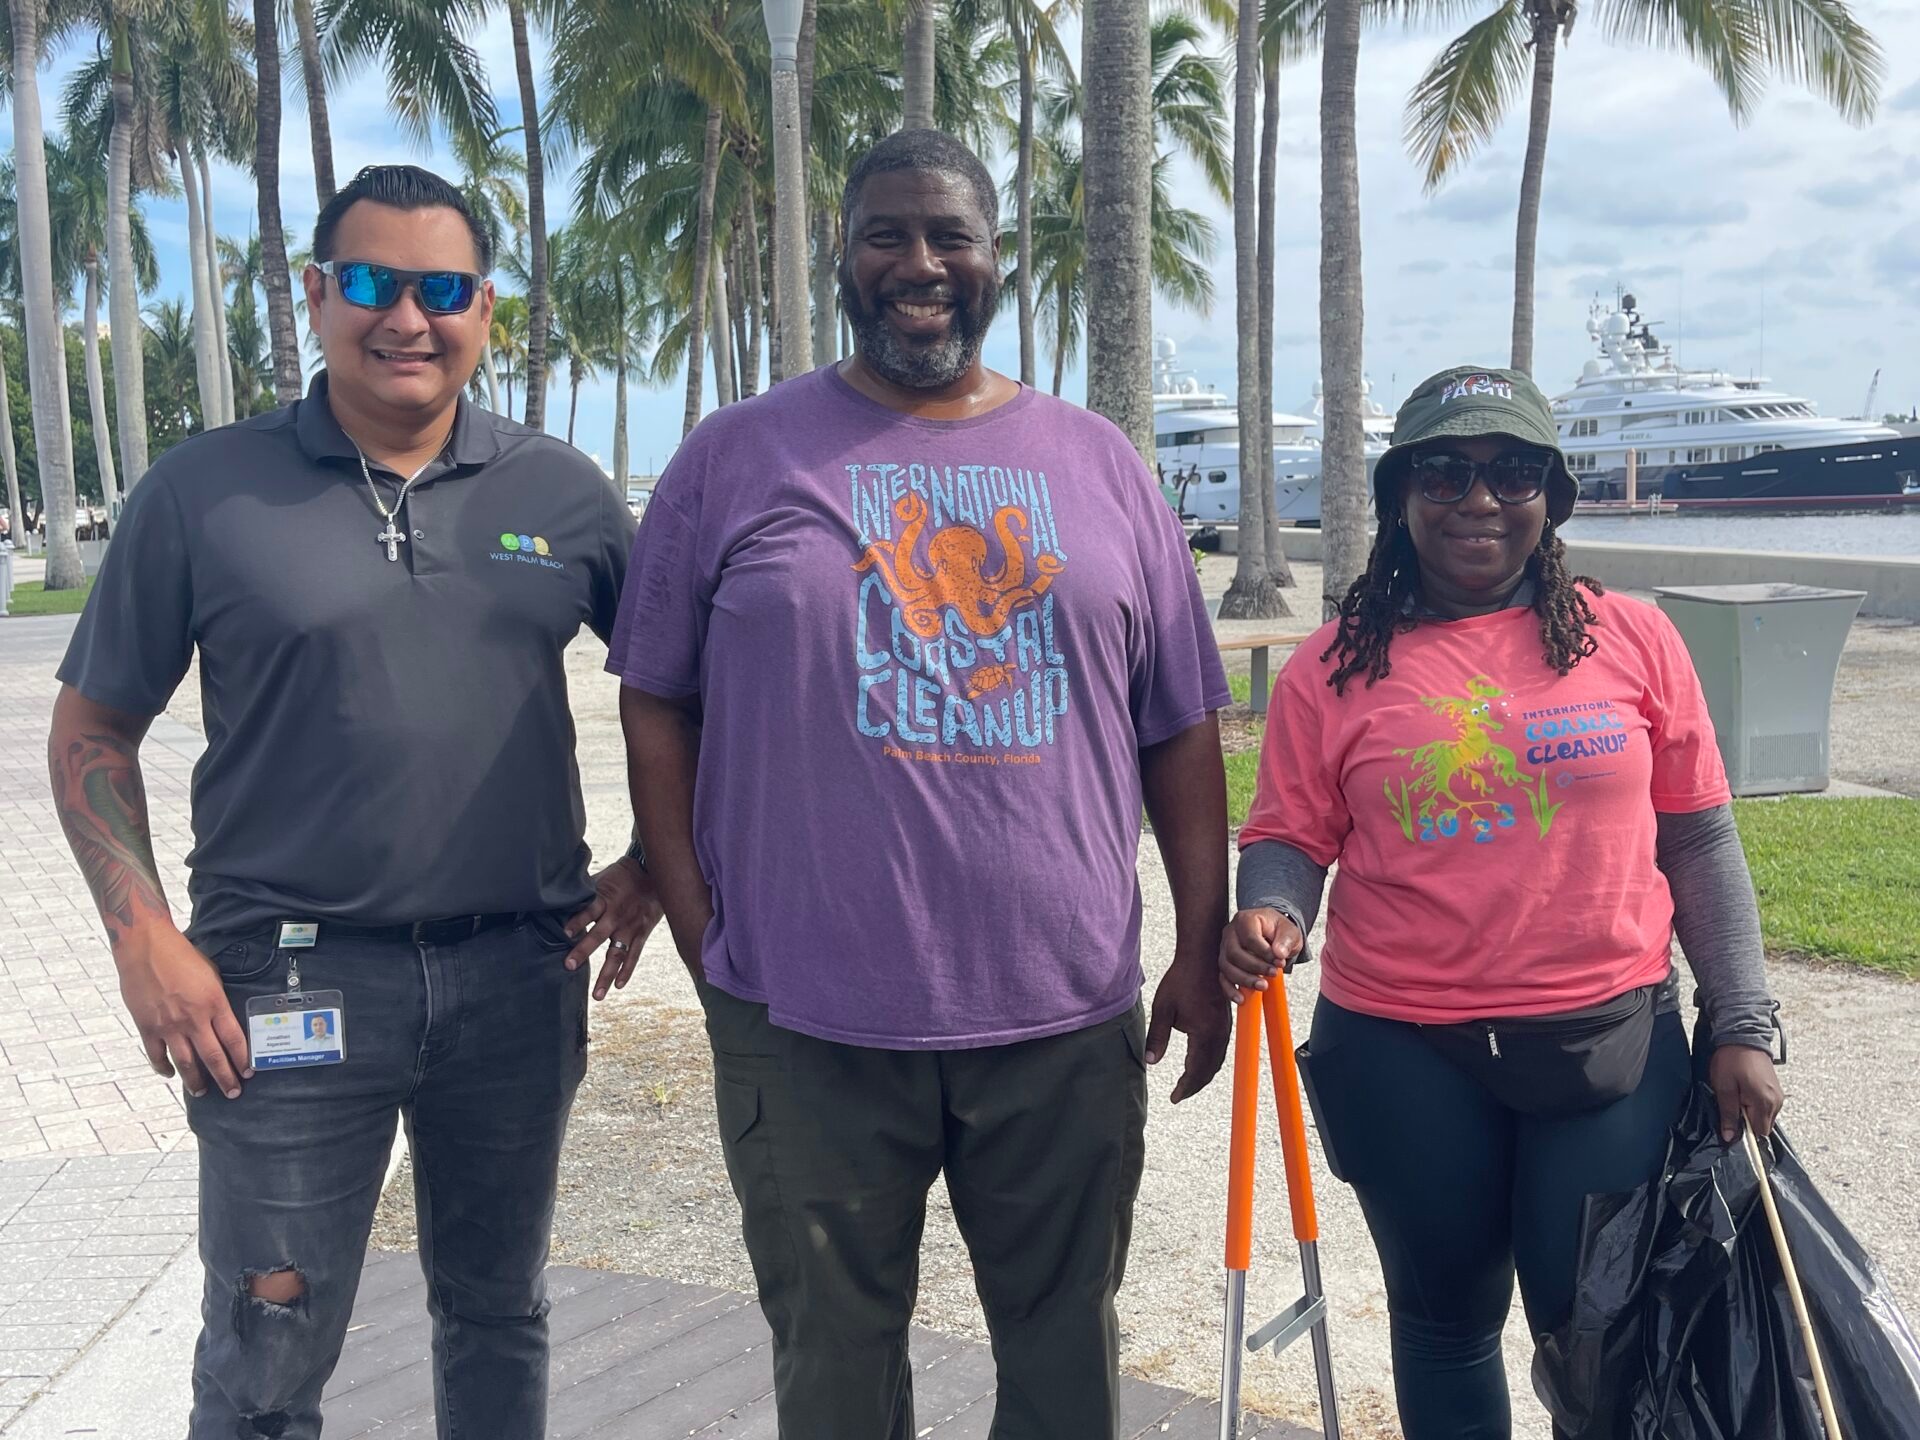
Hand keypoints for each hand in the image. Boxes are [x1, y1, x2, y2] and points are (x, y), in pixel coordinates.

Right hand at [113, 926, 252, 1098]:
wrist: (145, 947)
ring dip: (196, 1080)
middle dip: (226, 1078)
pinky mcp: (147, 1027)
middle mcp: (194, 1019)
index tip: (249, 1073)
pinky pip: (157, 1055)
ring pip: (186, 1062)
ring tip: (202, 1091)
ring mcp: (169, 1026)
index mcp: (214, 1003)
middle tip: (233, 1092)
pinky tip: (171, 1074)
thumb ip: (217, 1000)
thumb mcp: (211, 974)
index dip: (242, 1059)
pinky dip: (164, 1068)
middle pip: (214, 1057)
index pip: (234, 1040)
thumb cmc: (181, 955)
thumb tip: (223, 1020)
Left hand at [564, 857, 664, 1000]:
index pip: (589, 909)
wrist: (652, 875)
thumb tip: (556, 898)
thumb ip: (583, 892)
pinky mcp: (641, 934)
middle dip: (584, 950)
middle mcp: (617, 915)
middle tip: (569, 966)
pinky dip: (627, 971)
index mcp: (605, 898)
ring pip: (617, 953)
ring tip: (597, 995)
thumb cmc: (620, 877)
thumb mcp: (601, 878)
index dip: (577, 920)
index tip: (564, 932)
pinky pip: (634, 955)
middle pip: (599, 935)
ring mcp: (630, 927)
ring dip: (607, 974)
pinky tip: (618, 985)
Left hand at [1145, 952, 1230, 1103]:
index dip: (1185, 1087)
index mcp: (1204, 1034)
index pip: (1195, 1071)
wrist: (1203, 958)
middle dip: (1194, 1086)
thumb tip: (1150, 1062)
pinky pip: (1220, 1050)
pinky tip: (1200, 1062)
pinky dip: (1210, 1063)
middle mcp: (1219, 1034)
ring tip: (1188, 1083)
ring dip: (1203, 1075)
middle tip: (1179, 1095)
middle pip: (1209, 1070)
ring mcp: (1225, 1028)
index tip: (1174, 1098)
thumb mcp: (1163, 1009)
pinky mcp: (1225, 1021)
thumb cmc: (1181, 981)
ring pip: (1217, 1061)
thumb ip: (1157, 1037)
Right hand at [1218, 908, 1305, 1003]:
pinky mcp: (1225, 963)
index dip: (1264, 952)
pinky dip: (1230, 990)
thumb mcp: (1288, 930)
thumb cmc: (1277, 929)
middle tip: (1273, 974)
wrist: (1271, 932)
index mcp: (1245, 919)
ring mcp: (1225, 948)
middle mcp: (1230, 933)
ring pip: (1227, 967)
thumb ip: (1285, 939)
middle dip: (1255, 967)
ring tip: (1263, 986)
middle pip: (1234, 953)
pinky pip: (1223, 978)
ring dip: (1244, 979)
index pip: (1250, 937)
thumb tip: (1278, 953)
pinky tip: (1241, 998)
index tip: (1279, 961)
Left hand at [1709, 1043, 1783, 1143]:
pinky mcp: (1776, 1090)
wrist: (1744, 1037)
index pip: (1759, 1133)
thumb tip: (1729, 1136)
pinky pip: (1766, 1106)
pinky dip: (1755, 1105)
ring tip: (1737, 1094)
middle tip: (1733, 1103)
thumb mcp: (1724, 1087)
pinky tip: (1744, 1091)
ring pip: (1764, 1117)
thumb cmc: (1732, 1060)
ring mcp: (1778, 1096)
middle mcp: (1776, 1102)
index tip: (1731, 1121)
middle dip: (1746, 1121)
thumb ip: (1728, 1114)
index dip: (1744, 1131)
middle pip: (1762, 1126)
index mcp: (1764, 1103)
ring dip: (1750, 1112)